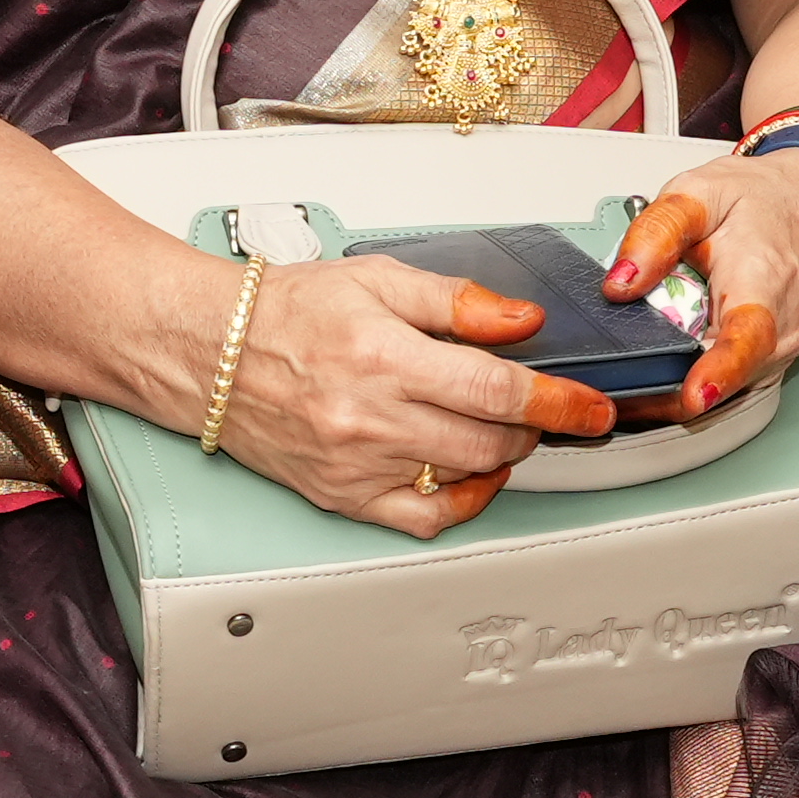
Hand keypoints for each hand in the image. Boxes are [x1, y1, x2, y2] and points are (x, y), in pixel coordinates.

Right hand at [210, 252, 609, 537]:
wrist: (207, 351)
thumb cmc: (284, 311)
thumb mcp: (376, 278)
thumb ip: (457, 301)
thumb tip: (521, 320)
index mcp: (382, 357)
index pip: (497, 390)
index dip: (557, 400)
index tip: (590, 405)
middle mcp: (368, 419)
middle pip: (489, 440)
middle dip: (534, 426)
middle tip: (542, 407)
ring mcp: (355, 465)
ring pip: (463, 477)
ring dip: (503, 456)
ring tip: (502, 427)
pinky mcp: (341, 496)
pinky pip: (422, 519)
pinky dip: (462, 502)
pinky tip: (471, 476)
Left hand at [604, 146, 798, 407]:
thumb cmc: (768, 201)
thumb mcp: (700, 194)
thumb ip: (656, 234)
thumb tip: (619, 284)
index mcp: (762, 285)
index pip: (747, 341)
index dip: (719, 373)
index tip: (694, 396)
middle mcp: (778, 333)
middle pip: (716, 380)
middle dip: (663, 381)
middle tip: (616, 360)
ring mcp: (776, 354)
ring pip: (715, 391)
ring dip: (672, 379)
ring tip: (642, 345)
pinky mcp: (768, 364)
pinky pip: (721, 383)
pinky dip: (688, 372)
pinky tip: (670, 346)